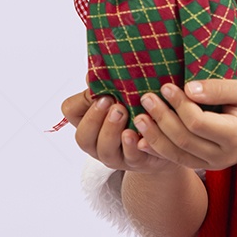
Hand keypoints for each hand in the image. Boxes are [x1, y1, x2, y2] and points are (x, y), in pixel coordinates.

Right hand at [59, 88, 179, 175]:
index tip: (99, 93)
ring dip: (111, 131)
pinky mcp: (137, 162)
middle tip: (111, 102)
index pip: (71, 111)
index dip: (82, 102)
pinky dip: (133, 146)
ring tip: (123, 112)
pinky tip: (138, 134)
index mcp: (90, 121)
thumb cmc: (138, 109)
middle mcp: (97, 142)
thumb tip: (92, 74)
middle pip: (83, 137)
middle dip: (95, 119)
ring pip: (105, 150)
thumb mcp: (122, 95)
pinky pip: (131, 157)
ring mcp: (116, 156)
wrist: (166, 136)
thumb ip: (108, 85)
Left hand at [133, 79, 236, 170]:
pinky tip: (142, 139)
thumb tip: (188, 89)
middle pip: (184, 140)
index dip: (179, 105)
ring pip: (178, 155)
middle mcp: (224, 155)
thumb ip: (218, 89)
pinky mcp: (208, 165)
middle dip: (162, 119)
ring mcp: (216, 164)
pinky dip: (160, 150)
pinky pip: (180, 159)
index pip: (198, 123)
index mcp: (236, 136)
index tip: (166, 86)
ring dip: (155, 137)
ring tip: (138, 118)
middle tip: (146, 97)